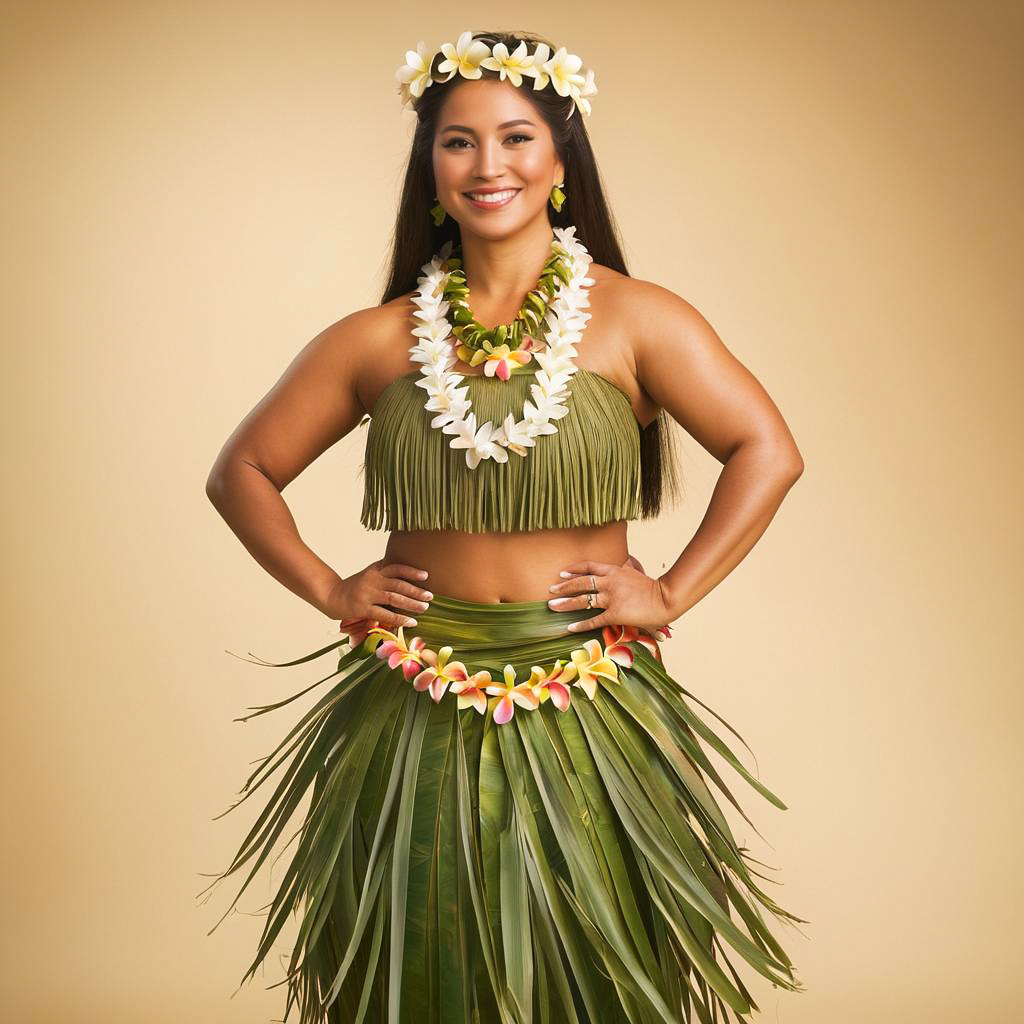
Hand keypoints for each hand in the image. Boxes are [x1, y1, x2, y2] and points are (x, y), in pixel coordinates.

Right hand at [323, 558, 431, 630]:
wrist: (332, 596)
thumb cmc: (355, 587)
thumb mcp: (369, 574)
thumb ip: (385, 573)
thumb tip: (409, 575)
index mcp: (375, 570)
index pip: (396, 568)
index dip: (411, 571)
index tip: (426, 576)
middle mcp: (372, 580)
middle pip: (398, 584)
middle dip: (416, 591)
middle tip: (430, 596)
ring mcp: (367, 595)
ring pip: (394, 599)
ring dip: (411, 604)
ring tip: (424, 608)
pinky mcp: (363, 609)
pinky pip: (385, 614)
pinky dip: (400, 619)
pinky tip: (411, 622)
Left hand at [547, 557, 675, 635]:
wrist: (666, 598)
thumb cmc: (652, 588)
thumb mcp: (636, 572)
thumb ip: (626, 567)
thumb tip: (624, 560)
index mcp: (614, 571)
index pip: (589, 566)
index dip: (573, 569)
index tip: (562, 573)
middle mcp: (609, 582)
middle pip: (580, 582)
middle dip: (563, 586)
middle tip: (551, 590)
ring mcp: (612, 597)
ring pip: (583, 600)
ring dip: (565, 603)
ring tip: (552, 607)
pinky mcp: (616, 613)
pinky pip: (594, 619)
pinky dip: (581, 624)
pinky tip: (570, 627)